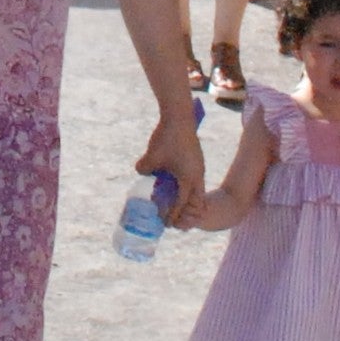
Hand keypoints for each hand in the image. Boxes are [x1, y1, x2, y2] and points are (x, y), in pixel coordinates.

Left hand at [136, 106, 207, 224]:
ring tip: (171, 201)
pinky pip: (192, 178)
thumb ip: (144, 169)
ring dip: (185, 197)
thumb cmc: (167, 137)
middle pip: (194, 200)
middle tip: (172, 218)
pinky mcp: (195, 159)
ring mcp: (198, 166)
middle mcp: (197, 174)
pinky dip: (185, 185)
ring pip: (195, 189)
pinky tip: (172, 182)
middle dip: (184, 211)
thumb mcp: (151, 156)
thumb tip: (140, 172)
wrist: (180, 116)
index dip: (174, 214)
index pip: (182, 203)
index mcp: (189, 178)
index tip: (168, 224)